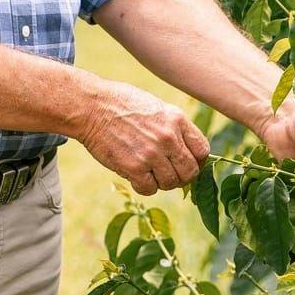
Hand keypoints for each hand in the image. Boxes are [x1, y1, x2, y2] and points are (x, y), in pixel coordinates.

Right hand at [77, 78, 209, 194]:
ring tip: (149, 172)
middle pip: (190, 171)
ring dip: (161, 182)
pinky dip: (145, 187)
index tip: (186, 163)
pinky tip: (136, 176)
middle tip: (168, 173)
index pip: (202, 150)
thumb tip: (187, 150)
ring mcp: (152, 154)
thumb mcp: (156, 107)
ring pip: (170, 183)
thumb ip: (174, 127)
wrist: (92, 107)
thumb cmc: (122, 105)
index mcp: (177, 120)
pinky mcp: (134, 167)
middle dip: (181, 176)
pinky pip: (149, 189)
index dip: (196, 161)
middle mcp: (168, 138)